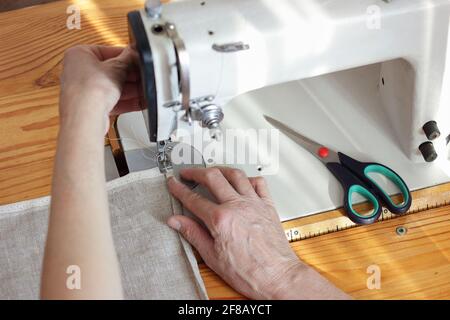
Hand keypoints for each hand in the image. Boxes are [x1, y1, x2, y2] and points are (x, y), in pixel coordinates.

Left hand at [59, 45, 141, 131]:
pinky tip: (139, 102)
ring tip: (144, 90)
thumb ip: (128, 59)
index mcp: (79, 54)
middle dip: (130, 76)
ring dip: (130, 90)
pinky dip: (126, 102)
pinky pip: (111, 101)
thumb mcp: (117, 67)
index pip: (107, 51)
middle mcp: (78, 72)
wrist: (84, 117)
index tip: (137, 59)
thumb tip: (133, 52)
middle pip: (111, 71)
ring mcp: (84, 91)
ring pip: (112, 88)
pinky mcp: (91, 107)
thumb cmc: (90, 89)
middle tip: (143, 76)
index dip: (126, 56)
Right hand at [167, 167, 348, 299]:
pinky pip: (259, 183)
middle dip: (196, 172)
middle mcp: (238, 206)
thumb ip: (193, 234)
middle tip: (188, 173)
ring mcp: (254, 204)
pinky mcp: (268, 206)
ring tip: (212, 171)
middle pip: (213, 177)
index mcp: (221, 220)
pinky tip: (242, 181)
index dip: (180, 189)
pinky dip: (248, 178)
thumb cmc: (249, 272)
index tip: (174, 184)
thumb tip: (177, 222)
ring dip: (220, 170)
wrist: (277, 277)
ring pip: (236, 175)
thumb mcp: (212, 257)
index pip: (194, 199)